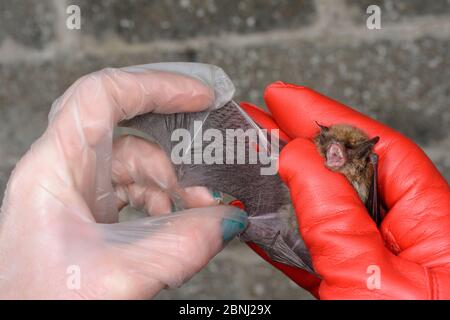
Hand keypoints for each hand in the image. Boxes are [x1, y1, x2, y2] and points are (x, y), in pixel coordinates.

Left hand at [0, 64, 246, 298]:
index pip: (103, 96)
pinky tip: (177, 220)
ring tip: (202, 206)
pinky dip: (162, 199)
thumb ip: (185, 244)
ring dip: (174, 180)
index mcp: (55, 169)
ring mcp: (77, 191)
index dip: (155, 85)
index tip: (199, 96)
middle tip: (211, 144)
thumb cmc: (41, 304)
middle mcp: (63, 171)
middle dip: (172, 138)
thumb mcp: (119, 274)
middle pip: (125, 127)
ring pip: (134, 162)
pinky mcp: (90, 212)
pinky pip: (133, 188)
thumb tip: (230, 218)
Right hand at [242, 82, 449, 298]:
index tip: (286, 99)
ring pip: (326, 212)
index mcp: (433, 226)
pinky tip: (260, 218)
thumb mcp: (370, 275)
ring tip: (252, 161)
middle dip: (299, 143)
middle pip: (348, 174)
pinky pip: (315, 253)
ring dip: (285, 187)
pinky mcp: (352, 288)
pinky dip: (283, 236)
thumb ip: (333, 216)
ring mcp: (377, 265)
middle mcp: (408, 240)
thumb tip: (298, 157)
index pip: (376, 150)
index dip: (327, 118)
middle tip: (260, 120)